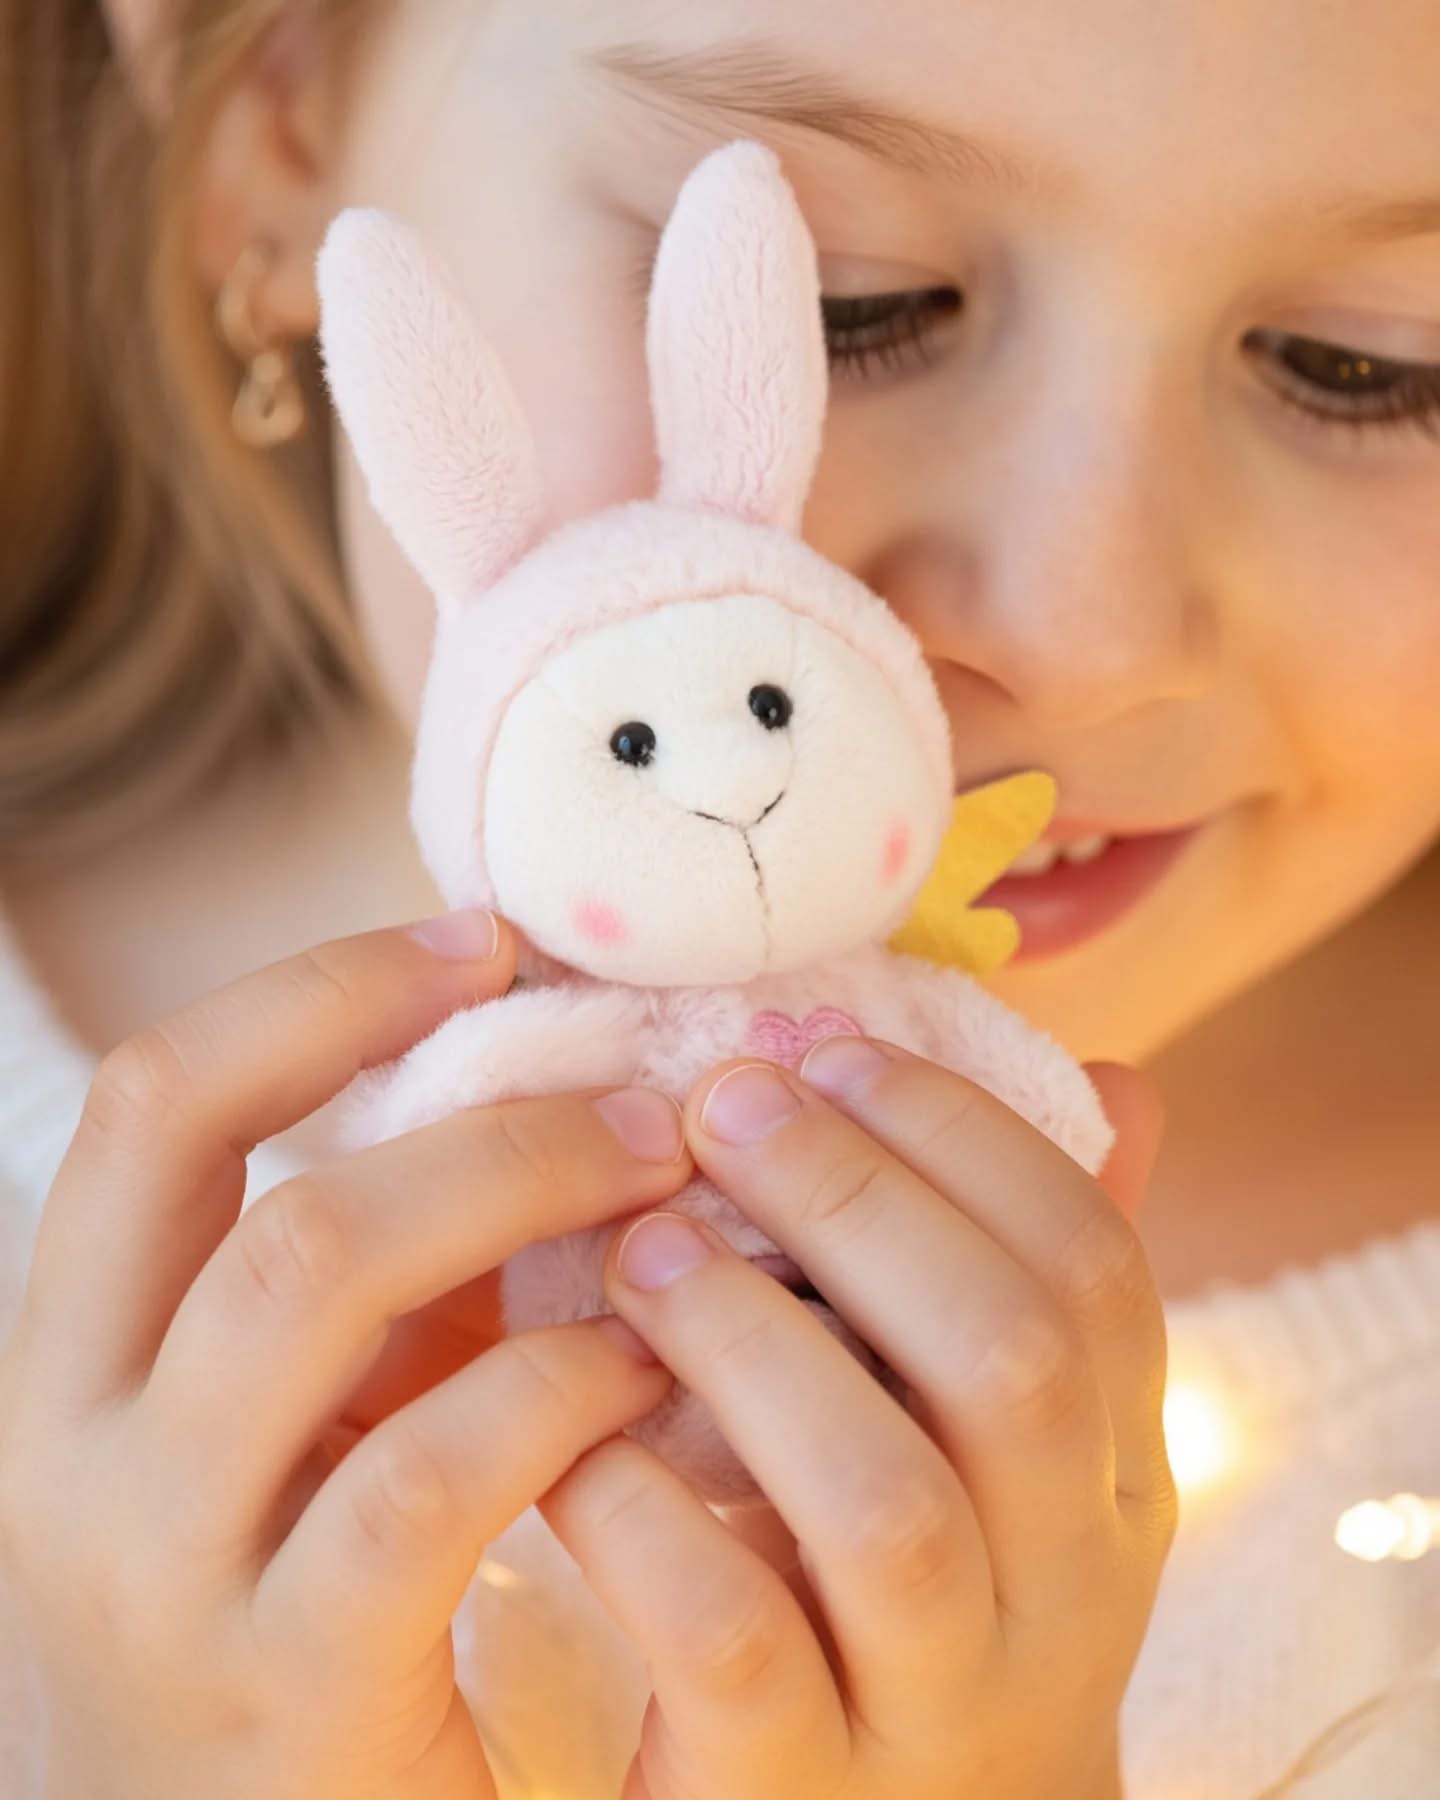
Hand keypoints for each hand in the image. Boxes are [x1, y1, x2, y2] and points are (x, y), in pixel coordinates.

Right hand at [0, 913, 690, 1799]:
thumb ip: (378, 1305)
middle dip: (470, 1105)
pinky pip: (430, 1469)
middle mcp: (79, 1454)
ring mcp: (167, 1576)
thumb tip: (542, 1118)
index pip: (158, 1100)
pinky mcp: (289, 1692)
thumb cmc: (293, 1647)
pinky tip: (645, 1371)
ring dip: (524, 1193)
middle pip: (243, 1162)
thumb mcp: (294, 1449)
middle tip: (642, 1098)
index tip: (482, 946)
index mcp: (73, 1364)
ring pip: (320, 1270)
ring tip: (669, 1187)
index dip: (319, 991)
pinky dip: (559, 1383)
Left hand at [536, 1039, 1173, 1799]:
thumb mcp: (1003, 1454)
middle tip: (717, 1107)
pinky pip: (732, 1641)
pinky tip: (572, 1439)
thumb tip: (1110, 1080)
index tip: (825, 1051)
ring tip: (639, 1252)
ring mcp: (935, 1699)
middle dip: (858, 1202)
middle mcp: (1060, 1586)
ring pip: (884, 1506)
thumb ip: (1026, 1282)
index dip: (964, 1138)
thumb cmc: (915, 1595)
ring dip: (751, 1343)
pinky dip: (642, 1516)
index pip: (1096, 1270)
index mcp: (1110, 1473)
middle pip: (1009, 1361)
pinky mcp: (794, 1787)